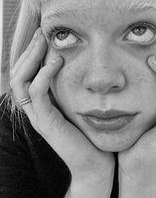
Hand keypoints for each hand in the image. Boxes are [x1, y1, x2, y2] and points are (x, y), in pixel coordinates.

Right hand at [10, 28, 114, 182]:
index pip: (25, 74)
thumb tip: (79, 65)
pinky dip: (43, 76)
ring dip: (31, 59)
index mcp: (41, 105)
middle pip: (18, 75)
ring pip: (21, 82)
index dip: (30, 54)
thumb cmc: (91, 133)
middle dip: (28, 52)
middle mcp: (35, 110)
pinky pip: (37, 96)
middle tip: (41, 33)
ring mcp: (38, 118)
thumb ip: (73, 88)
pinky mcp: (47, 124)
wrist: (96, 164)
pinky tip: (56, 62)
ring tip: (45, 43)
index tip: (44, 36)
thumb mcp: (79, 104)